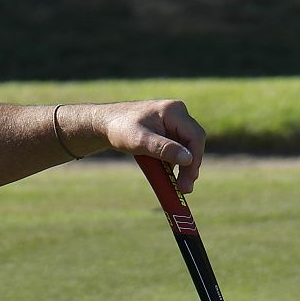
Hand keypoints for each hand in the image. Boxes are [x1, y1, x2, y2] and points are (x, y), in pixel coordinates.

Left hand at [86, 99, 205, 192]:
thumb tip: (188, 159)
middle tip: (185, 188)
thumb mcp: (140, 141)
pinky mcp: (167, 130)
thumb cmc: (120, 129)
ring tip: (179, 186)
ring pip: (186, 147)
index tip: (188, 180)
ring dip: (184, 167)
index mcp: (174, 111)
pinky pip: (177, 148)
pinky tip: (169, 176)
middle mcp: (177, 114)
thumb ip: (164, 149)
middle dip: (190, 166)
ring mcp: (173, 122)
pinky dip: (174, 163)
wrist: (104, 125)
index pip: (195, 136)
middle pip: (193, 142)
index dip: (195, 159)